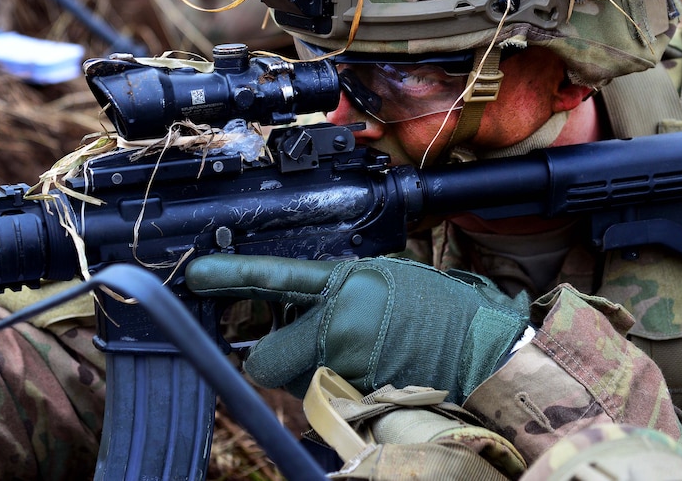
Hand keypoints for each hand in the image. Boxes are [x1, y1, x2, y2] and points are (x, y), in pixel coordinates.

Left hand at [186, 255, 530, 402]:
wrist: (486, 354)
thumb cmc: (442, 314)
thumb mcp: (385, 283)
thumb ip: (338, 293)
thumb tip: (297, 309)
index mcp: (348, 282)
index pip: (276, 277)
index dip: (231, 277)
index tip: (195, 275)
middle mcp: (338, 324)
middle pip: (266, 359)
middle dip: (274, 358)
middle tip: (304, 347)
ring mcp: (344, 369)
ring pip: (297, 385)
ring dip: (312, 376)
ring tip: (361, 360)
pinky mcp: (354, 404)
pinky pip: (323, 405)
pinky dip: (337, 397)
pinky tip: (373, 380)